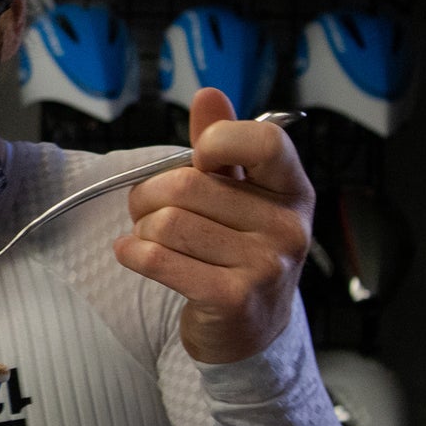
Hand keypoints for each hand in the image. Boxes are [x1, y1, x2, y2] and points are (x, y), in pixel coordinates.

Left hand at [112, 87, 315, 365]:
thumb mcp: (240, 194)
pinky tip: (133, 254)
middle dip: (150, 193)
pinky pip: (159, 258)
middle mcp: (289, 226)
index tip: (199, 159)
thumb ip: (223, 144)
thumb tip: (209, 94)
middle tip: (145, 208)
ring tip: (146, 236)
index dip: (217, 141)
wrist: (249, 330)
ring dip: (141, 227)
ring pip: (168, 222)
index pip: (264, 140)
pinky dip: (133, 253)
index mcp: (293, 190)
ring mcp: (266, 265)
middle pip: (190, 183)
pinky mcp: (235, 298)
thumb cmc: (238, 251)